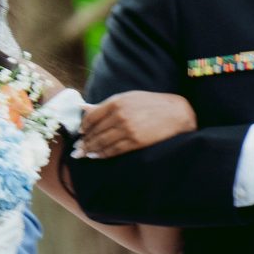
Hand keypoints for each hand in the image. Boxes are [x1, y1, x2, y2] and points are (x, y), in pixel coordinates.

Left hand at [77, 90, 197, 159]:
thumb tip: (82, 108)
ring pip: (102, 142)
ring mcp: (127, 129)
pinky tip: (96, 156)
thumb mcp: (127, 98)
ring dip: (90, 150)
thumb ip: (104, 105)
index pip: (91, 117)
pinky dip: (102, 154)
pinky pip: (114, 150)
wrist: (176, 112)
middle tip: (77, 148)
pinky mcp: (135, 142)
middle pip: (95, 132)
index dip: (84, 127)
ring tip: (83, 154)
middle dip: (84, 141)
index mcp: (116, 102)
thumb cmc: (151, 103)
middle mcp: (120, 116)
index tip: (81, 133)